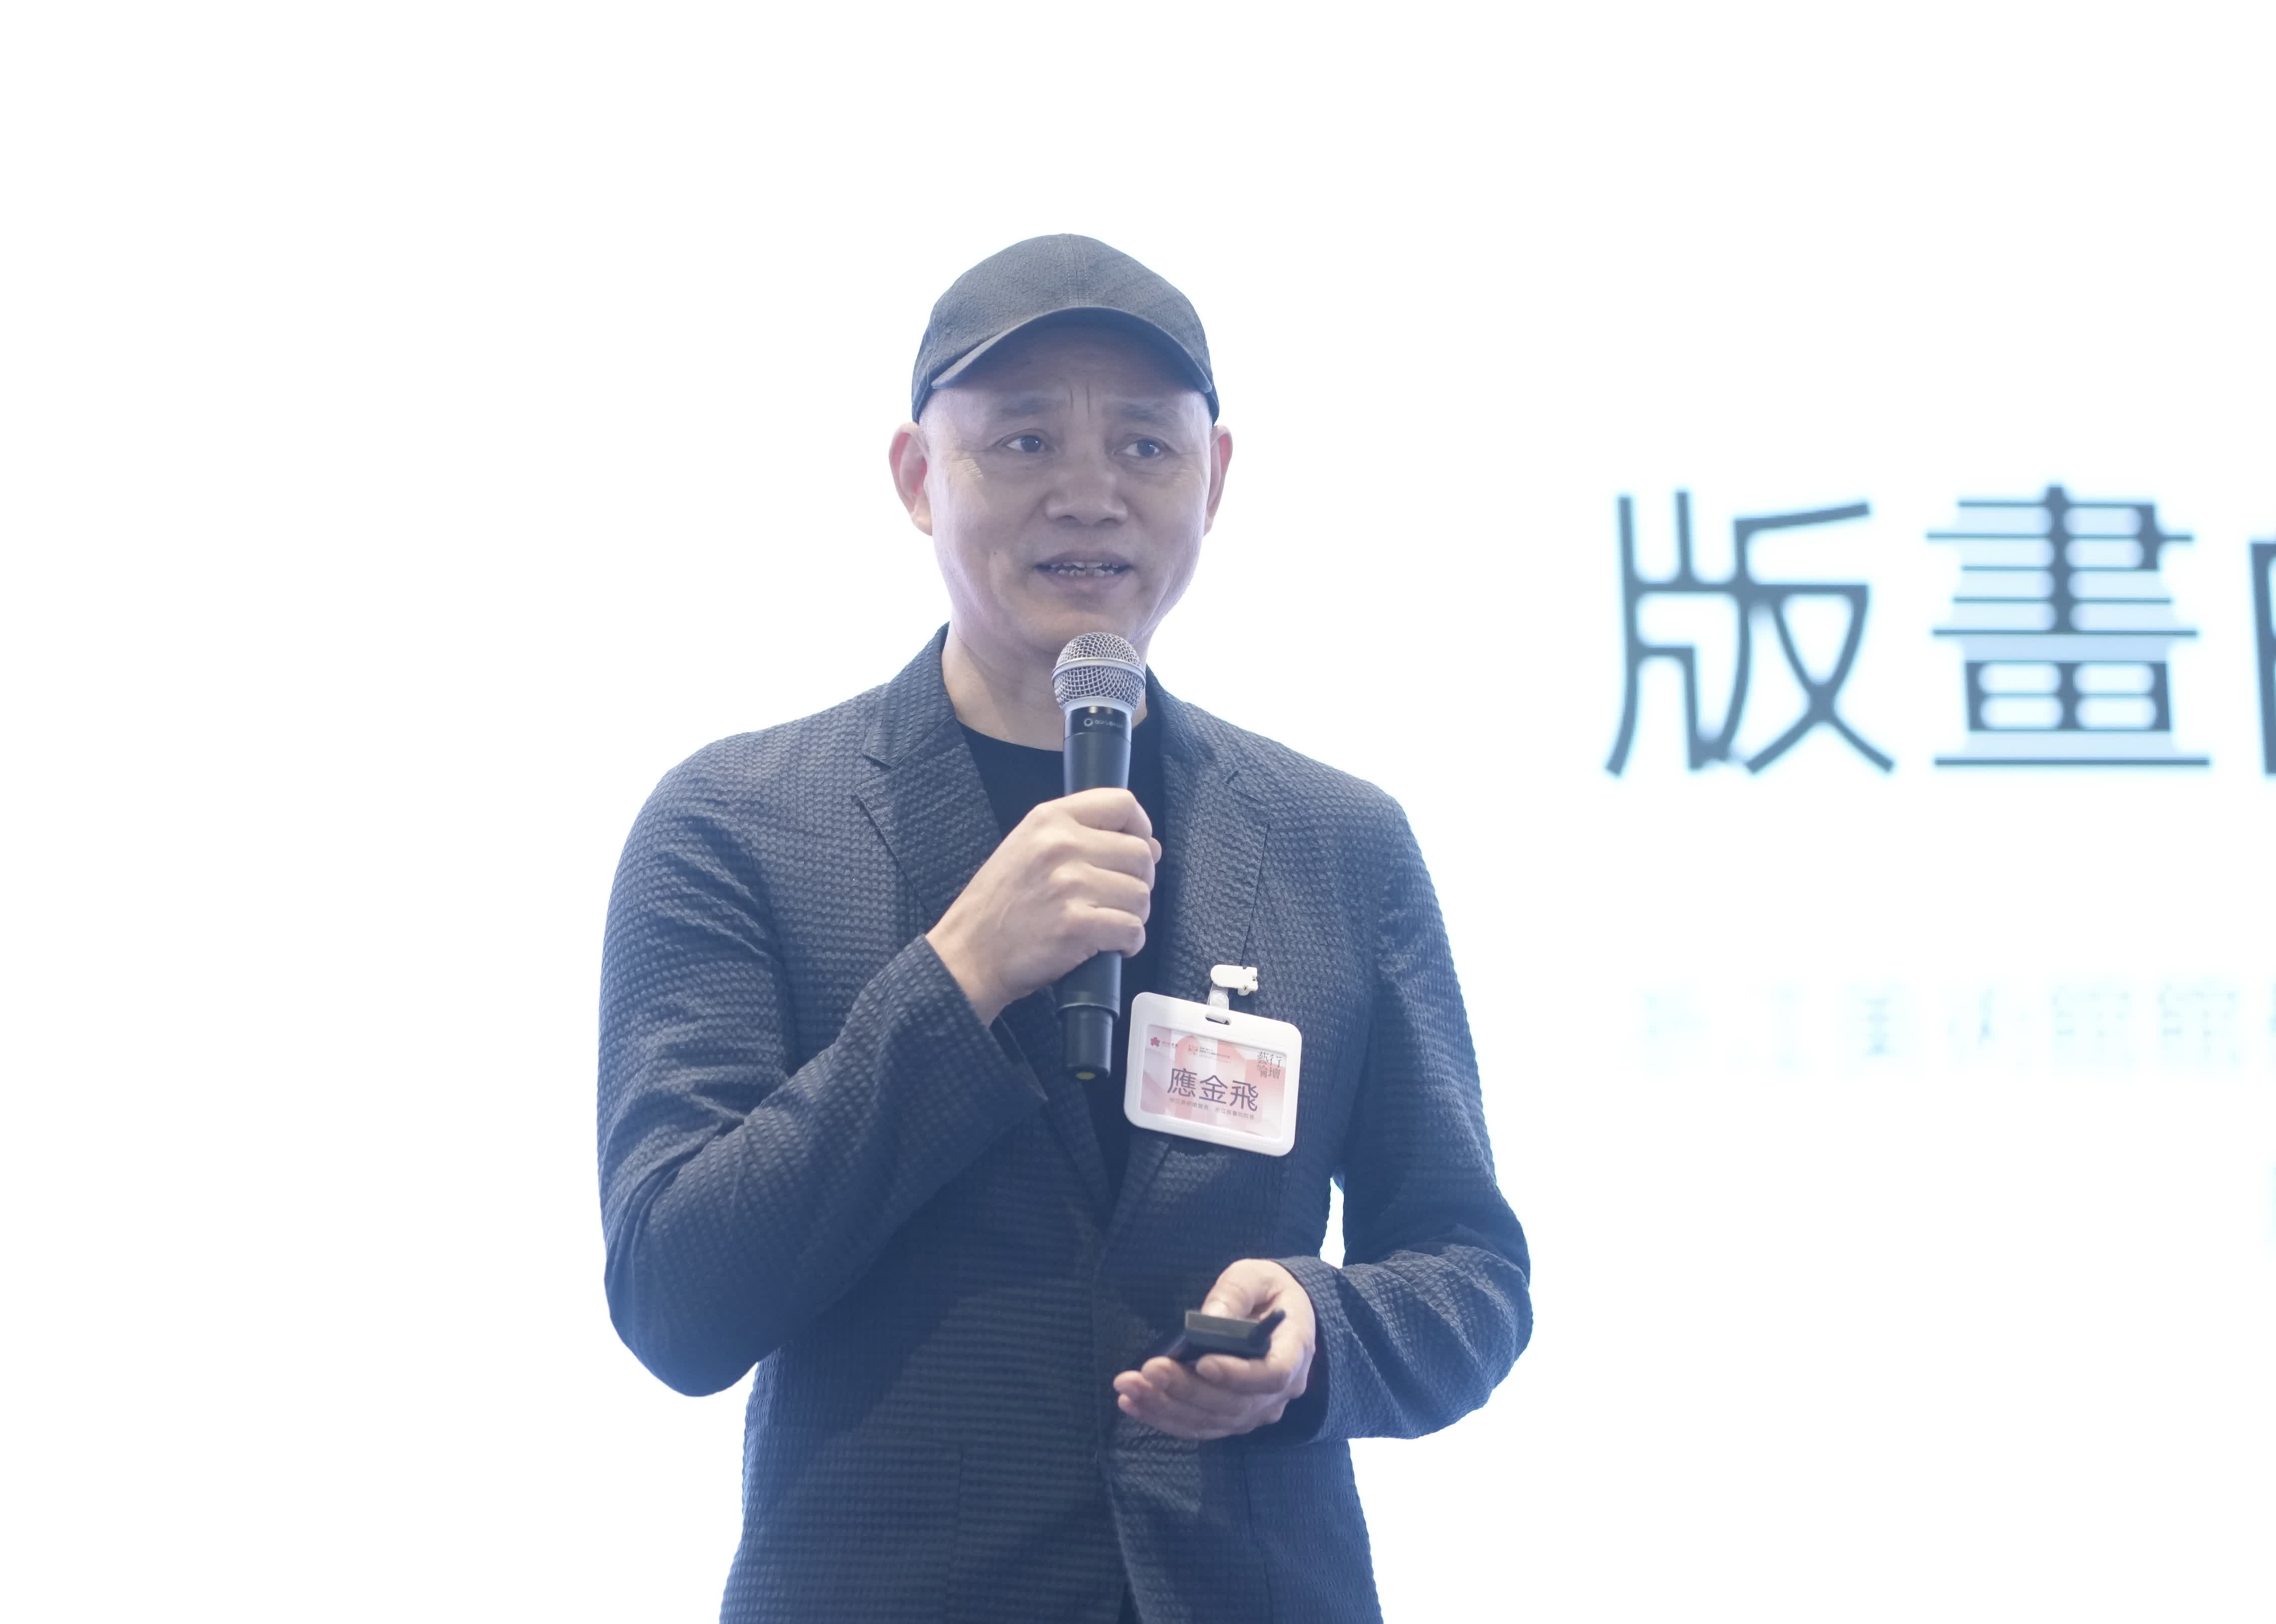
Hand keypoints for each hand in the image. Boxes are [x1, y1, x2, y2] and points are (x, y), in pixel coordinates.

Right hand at [927, 788, 1159, 1025]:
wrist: (969, 954)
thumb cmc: (999, 905)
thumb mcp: (1027, 847)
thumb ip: (1081, 836)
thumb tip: (1150, 845)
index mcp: (1050, 819)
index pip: (1123, 804)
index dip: (1141, 829)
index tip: (1137, 852)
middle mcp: (1061, 845)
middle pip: (1140, 853)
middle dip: (1139, 882)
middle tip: (1117, 900)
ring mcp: (1070, 884)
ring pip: (1140, 895)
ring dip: (1133, 915)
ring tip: (1106, 924)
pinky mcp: (1077, 925)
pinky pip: (1132, 930)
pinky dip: (1129, 943)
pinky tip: (1108, 947)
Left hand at [1112, 1259, 1316, 1440]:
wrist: (1282, 1315)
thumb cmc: (1269, 1292)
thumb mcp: (1257, 1276)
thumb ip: (1236, 1293)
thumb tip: (1207, 1319)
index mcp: (1294, 1350)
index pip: (1272, 1374)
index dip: (1237, 1374)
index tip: (1202, 1362)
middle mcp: (1279, 1392)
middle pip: (1233, 1403)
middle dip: (1186, 1389)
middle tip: (1148, 1370)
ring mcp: (1257, 1411)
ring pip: (1212, 1420)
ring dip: (1166, 1407)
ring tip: (1129, 1389)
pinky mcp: (1233, 1419)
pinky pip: (1199, 1426)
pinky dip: (1165, 1418)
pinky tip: (1133, 1404)